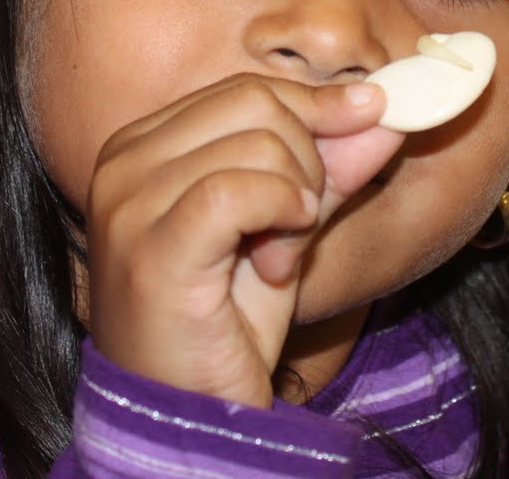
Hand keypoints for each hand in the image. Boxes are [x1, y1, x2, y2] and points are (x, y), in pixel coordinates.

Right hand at [84, 75, 399, 407]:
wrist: (187, 419)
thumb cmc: (224, 328)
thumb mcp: (287, 229)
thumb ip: (327, 166)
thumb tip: (386, 107)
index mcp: (142, 147)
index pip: (245, 90)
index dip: (317, 105)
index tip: (373, 117)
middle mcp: (123, 163)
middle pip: (254, 101)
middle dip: (307, 157)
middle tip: (301, 224)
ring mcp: (128, 203)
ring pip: (257, 143)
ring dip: (296, 202)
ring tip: (279, 260)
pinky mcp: (150, 247)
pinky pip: (240, 190)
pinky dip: (283, 215)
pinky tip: (280, 260)